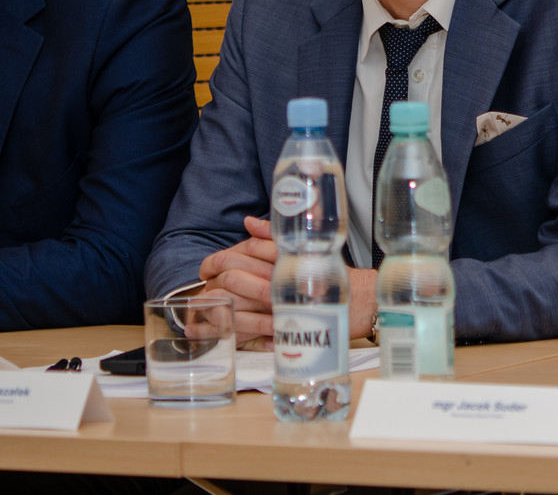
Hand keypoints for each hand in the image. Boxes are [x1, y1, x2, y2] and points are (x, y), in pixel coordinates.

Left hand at [195, 216, 378, 348]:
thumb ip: (272, 237)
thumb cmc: (332, 275)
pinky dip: (230, 335)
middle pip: (235, 278)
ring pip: (238, 307)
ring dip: (213, 312)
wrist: (361, 301)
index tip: (206, 268)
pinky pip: (251, 334)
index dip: (218, 260)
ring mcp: (281, 305)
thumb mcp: (303, 248)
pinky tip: (216, 336)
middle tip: (200, 292)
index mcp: (283, 258)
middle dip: (211, 285)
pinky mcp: (286, 327)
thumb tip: (247, 222)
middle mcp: (280, 279)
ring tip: (195, 318)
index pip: (242, 253)